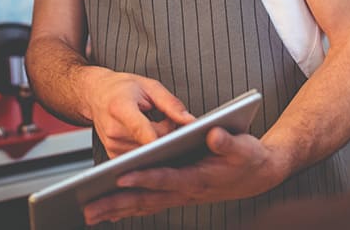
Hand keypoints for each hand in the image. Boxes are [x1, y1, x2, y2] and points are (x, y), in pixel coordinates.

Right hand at [80, 68, 195, 157]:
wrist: (96, 95)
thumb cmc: (122, 88)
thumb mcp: (149, 86)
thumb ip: (171, 104)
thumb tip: (190, 121)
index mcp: (120, 107)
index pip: (140, 128)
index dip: (157, 137)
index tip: (172, 143)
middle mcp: (113, 130)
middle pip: (151, 142)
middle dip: (167, 133)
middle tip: (165, 117)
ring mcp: (112, 145)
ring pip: (148, 152)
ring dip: (158, 142)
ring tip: (152, 123)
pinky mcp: (113, 156)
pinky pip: (140, 158)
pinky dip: (148, 149)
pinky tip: (146, 135)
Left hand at [83, 127, 288, 224]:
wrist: (261, 174)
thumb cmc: (250, 158)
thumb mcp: (245, 146)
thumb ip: (228, 141)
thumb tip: (212, 134)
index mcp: (200, 177)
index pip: (167, 179)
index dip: (144, 178)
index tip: (121, 177)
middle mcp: (187, 191)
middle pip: (147, 199)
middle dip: (116, 204)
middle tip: (89, 209)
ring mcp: (181, 195)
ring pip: (144, 205)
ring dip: (117, 211)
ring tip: (89, 215)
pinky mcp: (179, 194)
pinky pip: (149, 204)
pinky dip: (129, 209)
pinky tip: (111, 211)